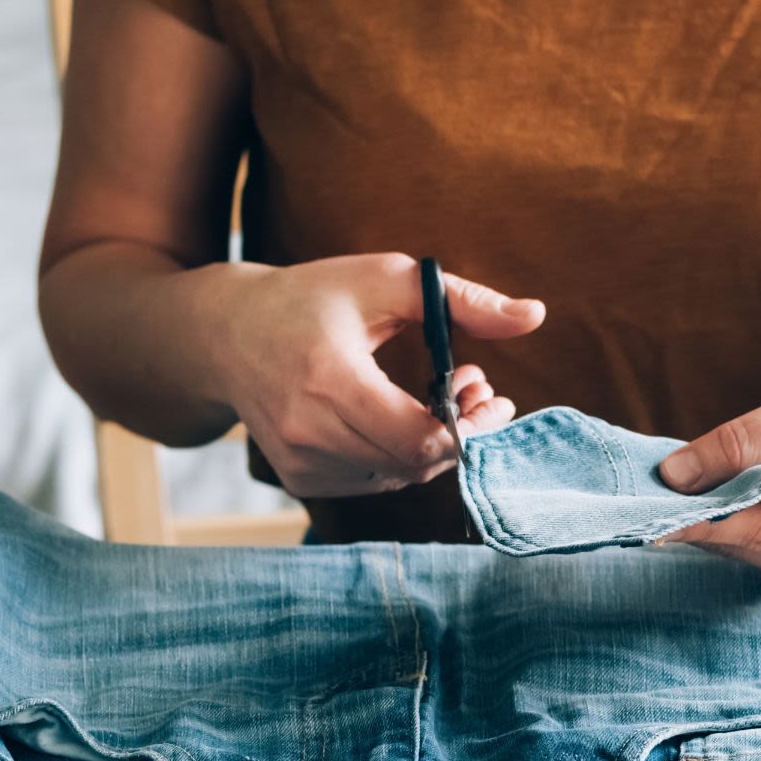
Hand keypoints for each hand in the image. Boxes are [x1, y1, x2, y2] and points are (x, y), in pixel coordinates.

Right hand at [205, 253, 543, 496]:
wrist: (225, 334)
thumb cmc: (313, 298)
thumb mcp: (386, 280)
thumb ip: (463, 299)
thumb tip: (535, 316)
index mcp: (328, 379)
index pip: (421, 439)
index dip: (470, 428)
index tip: (492, 396)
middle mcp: (307, 429)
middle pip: (417, 463)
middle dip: (462, 432)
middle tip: (477, 390)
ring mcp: (300, 460)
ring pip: (400, 476)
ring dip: (435, 445)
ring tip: (442, 395)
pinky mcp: (299, 478)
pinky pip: (374, 481)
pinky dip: (401, 456)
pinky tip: (403, 417)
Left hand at [659, 376, 760, 590]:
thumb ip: (746, 440)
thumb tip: (673, 475)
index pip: (741, 531)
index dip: (684, 518)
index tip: (631, 507)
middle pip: (730, 541)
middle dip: (692, 506)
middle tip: (653, 472)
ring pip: (731, 545)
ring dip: (707, 510)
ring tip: (696, 473)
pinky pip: (743, 545)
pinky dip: (727, 516)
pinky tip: (729, 490)